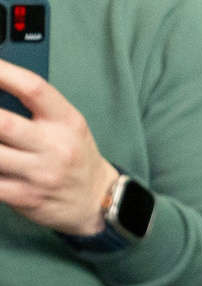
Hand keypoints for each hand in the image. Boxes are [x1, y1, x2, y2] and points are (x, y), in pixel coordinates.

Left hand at [0, 63, 122, 237]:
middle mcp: (55, 148)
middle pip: (4, 123)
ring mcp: (40, 174)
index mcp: (66, 122)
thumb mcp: (68, 125)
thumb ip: (35, 106)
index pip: (33, 89)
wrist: (97, 202)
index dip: (4, 73)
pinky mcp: (27, 197)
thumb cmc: (75, 157)